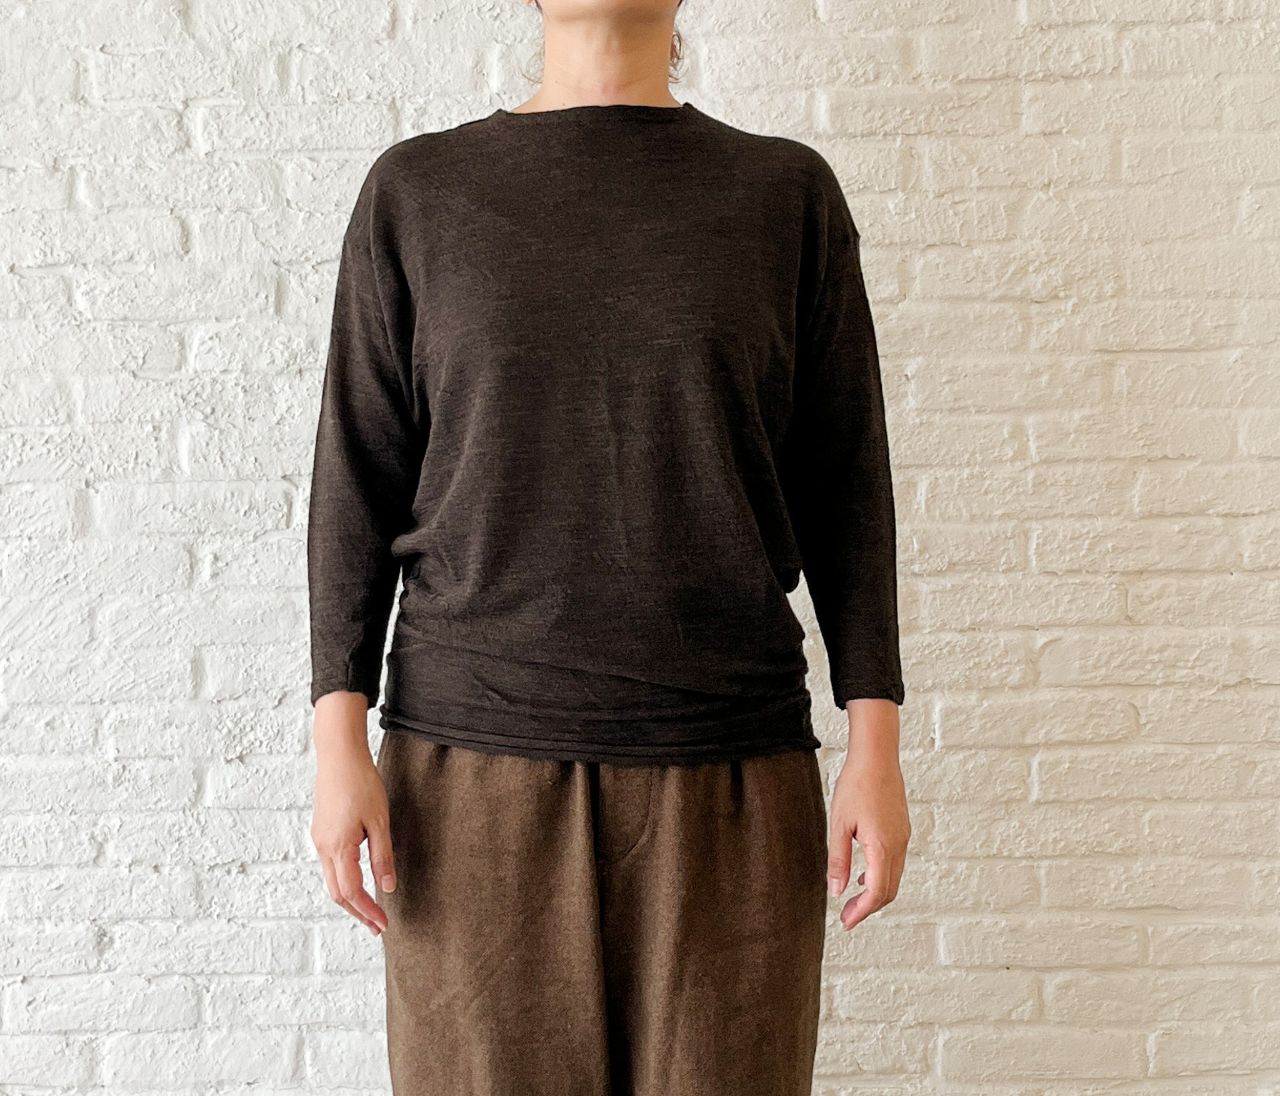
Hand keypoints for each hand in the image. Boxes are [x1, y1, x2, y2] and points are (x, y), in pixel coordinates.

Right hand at [309, 691, 395, 935]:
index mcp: (338, 847)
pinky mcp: (321, 831)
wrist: (338, 755)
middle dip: (357, 912)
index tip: (383, 925)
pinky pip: (330, 866)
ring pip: (332, 880)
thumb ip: (383, 857)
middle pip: (337, 893)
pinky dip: (343, 881)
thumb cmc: (361, 783)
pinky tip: (357, 882)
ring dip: (350, 898)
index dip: (368, 911)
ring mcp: (319, 840)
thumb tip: (387, 888)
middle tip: (377, 926)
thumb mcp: (379, 821)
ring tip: (370, 910)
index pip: (351, 892)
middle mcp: (323, 847)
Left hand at [826, 701, 910, 929]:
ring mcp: (903, 838)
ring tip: (852, 901)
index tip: (846, 922)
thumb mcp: (839, 824)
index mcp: (883, 847)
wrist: (877, 756)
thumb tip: (837, 891)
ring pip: (894, 877)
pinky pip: (895, 863)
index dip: (862, 912)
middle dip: (868, 908)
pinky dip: (881, 876)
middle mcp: (899, 846)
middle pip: (889, 890)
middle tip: (846, 917)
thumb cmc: (856, 785)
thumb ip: (838, 860)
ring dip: (875, 893)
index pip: (877, 892)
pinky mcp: (902, 830)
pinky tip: (863, 875)